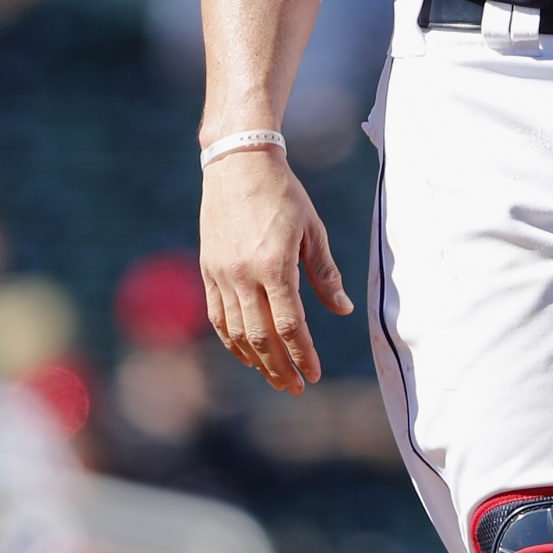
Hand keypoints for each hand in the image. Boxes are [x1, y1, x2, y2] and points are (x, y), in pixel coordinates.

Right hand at [199, 147, 351, 392]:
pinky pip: (217, 316)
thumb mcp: (313, 230)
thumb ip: (326, 274)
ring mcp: (221, 275)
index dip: (302, 354)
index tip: (314, 374)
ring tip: (274, 377)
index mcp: (274, 265)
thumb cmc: (284, 194)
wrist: (238, 165)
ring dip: (255, 360)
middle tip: (296, 387)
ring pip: (235, 333)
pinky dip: (231, 340)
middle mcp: (243, 276)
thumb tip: (343, 310)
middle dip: (279, 368)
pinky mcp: (208, 271)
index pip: (290, 325)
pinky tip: (246, 352)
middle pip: (261, 337)